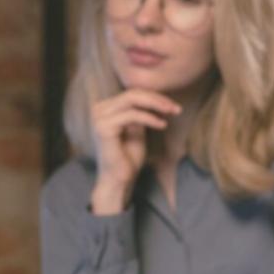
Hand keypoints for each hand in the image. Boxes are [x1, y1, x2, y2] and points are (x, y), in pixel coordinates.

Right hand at [89, 89, 180, 214]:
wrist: (119, 180)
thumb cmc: (128, 158)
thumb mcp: (137, 129)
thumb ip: (141, 112)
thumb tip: (157, 97)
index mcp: (104, 108)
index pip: (132, 94)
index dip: (154, 97)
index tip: (173, 106)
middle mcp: (98, 109)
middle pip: (133, 93)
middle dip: (157, 99)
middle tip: (176, 108)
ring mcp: (99, 117)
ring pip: (132, 100)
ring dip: (156, 105)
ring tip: (172, 113)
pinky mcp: (104, 127)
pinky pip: (132, 115)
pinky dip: (150, 118)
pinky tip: (162, 125)